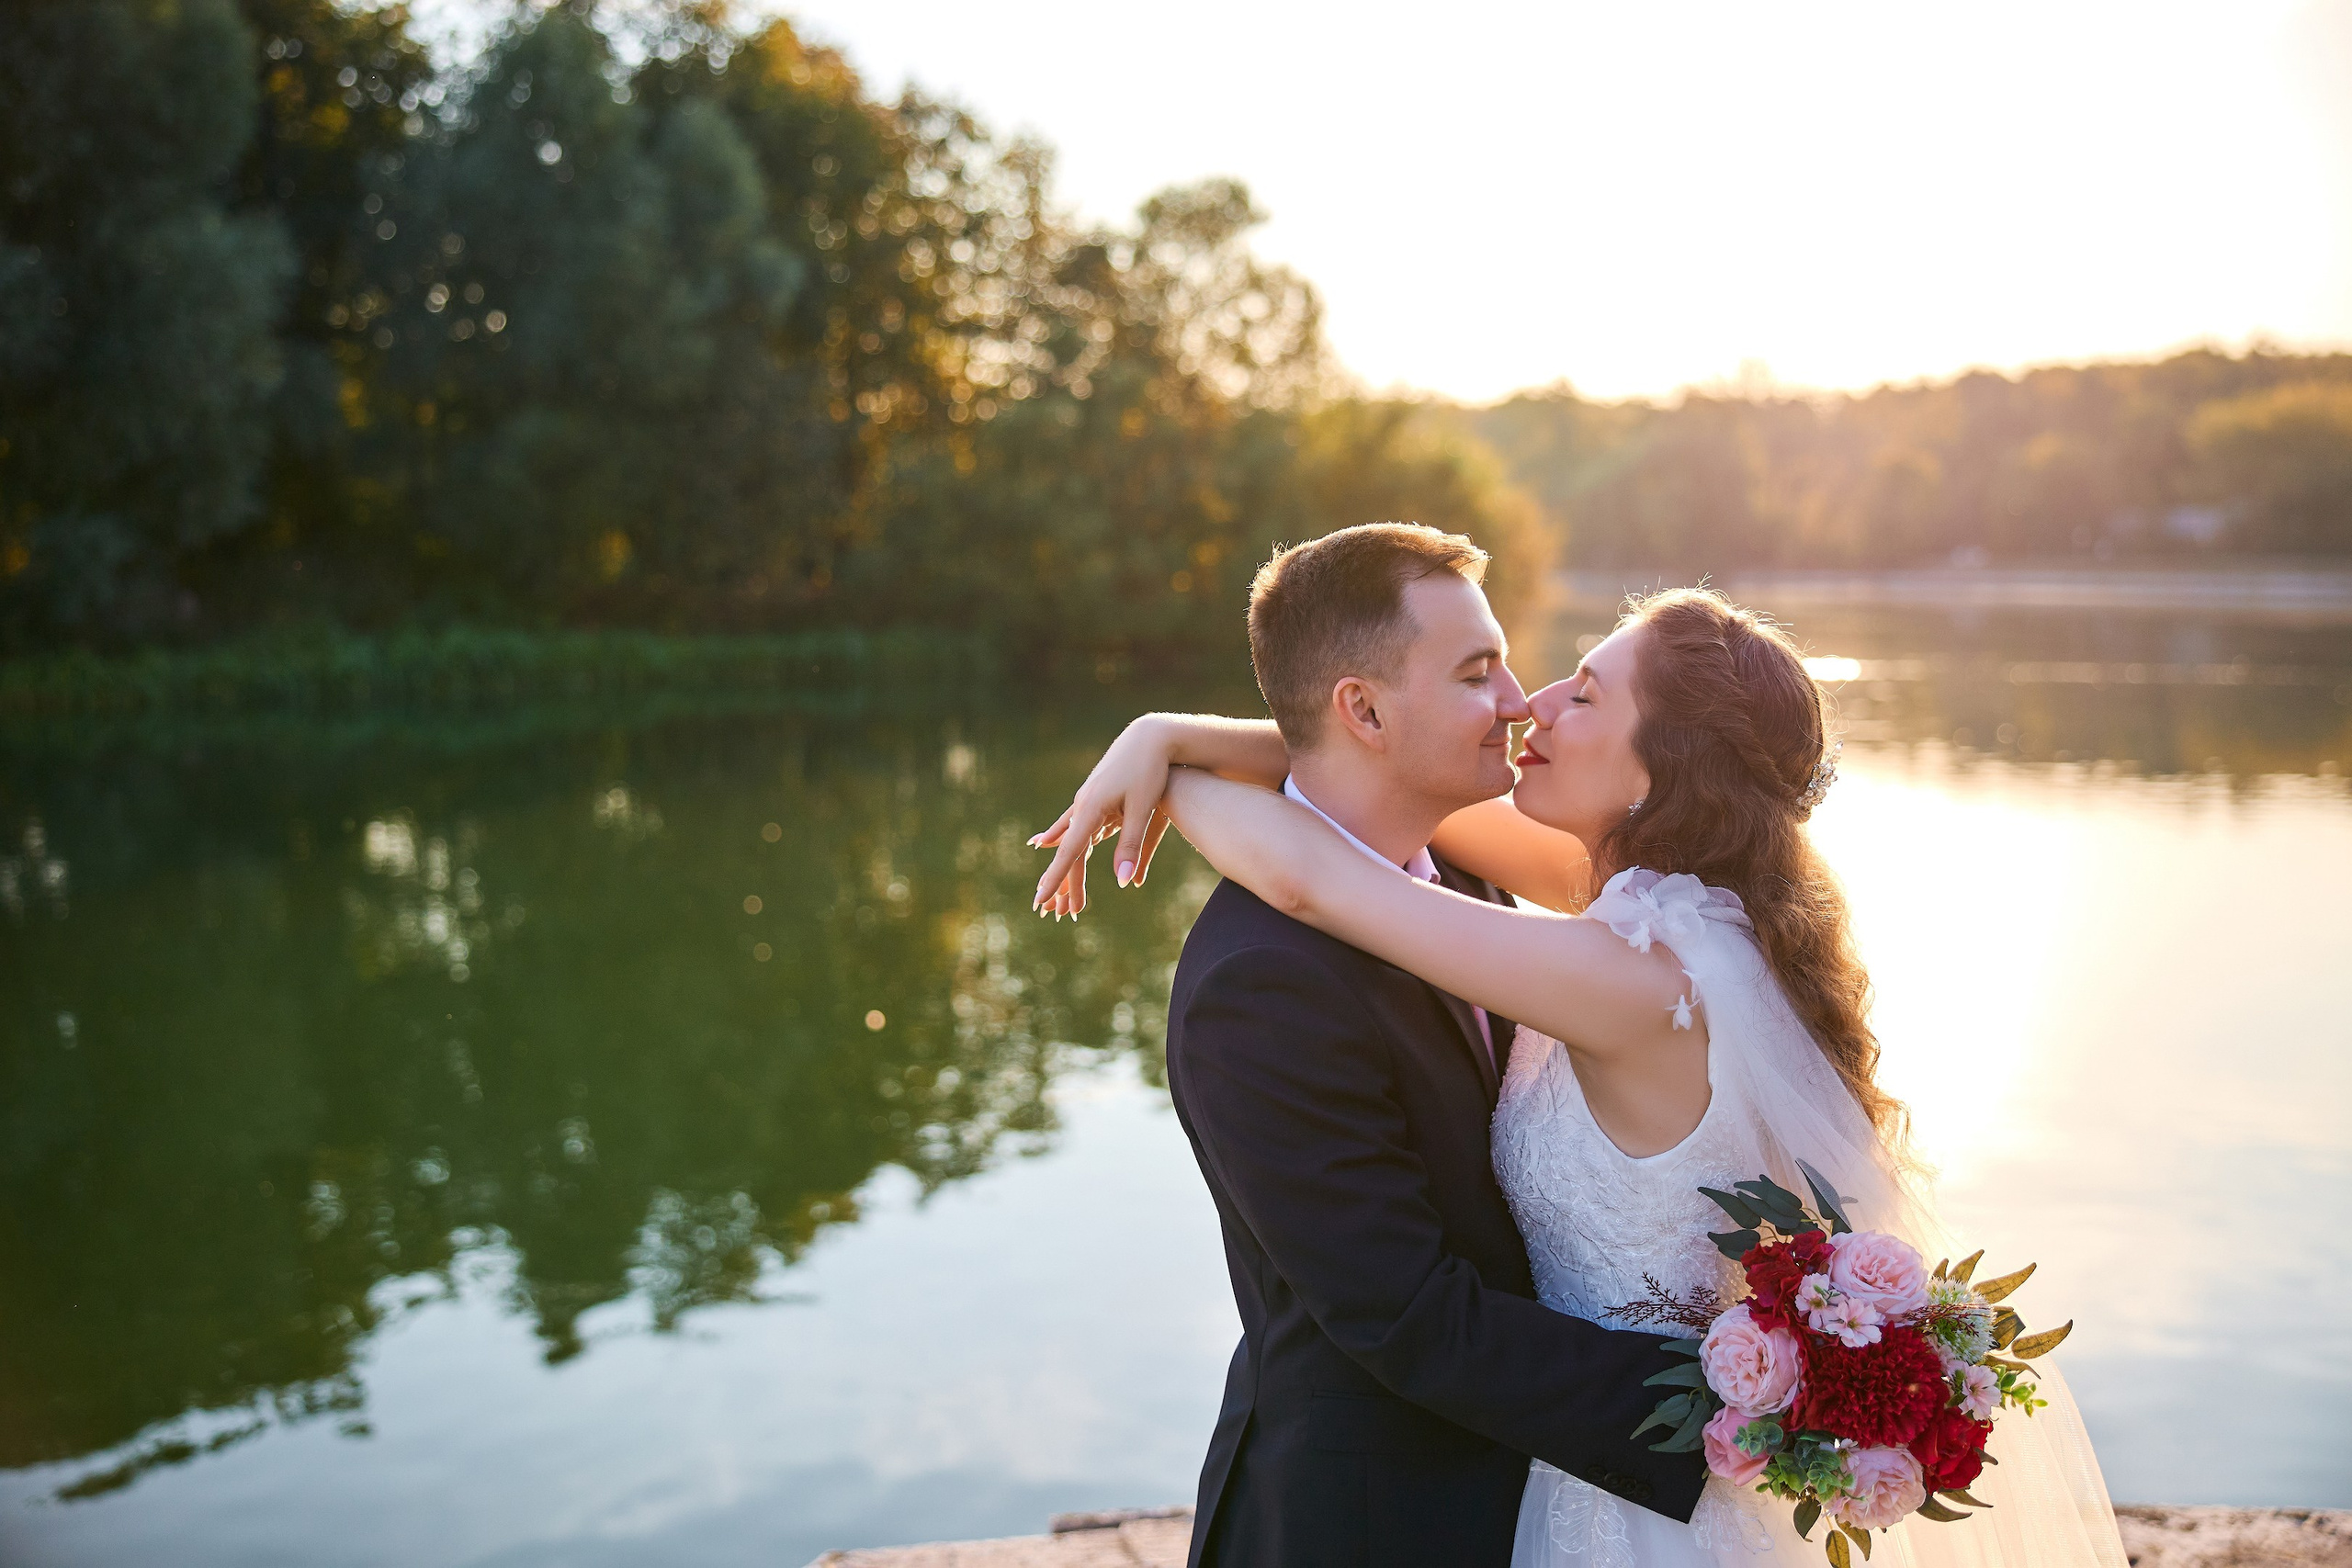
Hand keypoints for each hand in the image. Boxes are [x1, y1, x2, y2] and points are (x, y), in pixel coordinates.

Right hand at [1029, 716, 1178, 916]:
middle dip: (1060, 882)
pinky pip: (1072, 824)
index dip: (1055, 878)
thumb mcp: (1144, 809)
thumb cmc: (1150, 770)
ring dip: (1063, 866)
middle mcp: (1082, 805)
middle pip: (1068, 851)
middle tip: (1049, 911)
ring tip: (1050, 889)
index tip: (1040, 899)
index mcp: (1091, 808)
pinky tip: (1045, 842)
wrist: (1150, 736)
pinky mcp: (1094, 796)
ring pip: (1069, 840)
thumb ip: (1131, 845)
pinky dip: (1059, 839)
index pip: (1070, 852)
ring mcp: (1086, 800)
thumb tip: (1123, 882)